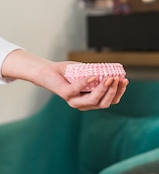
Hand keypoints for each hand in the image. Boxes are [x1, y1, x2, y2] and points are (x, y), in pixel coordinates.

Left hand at [1, 50, 128, 109]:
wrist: (48, 72)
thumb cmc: (67, 73)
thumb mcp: (86, 73)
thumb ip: (98, 74)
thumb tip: (114, 68)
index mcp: (91, 101)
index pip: (110, 101)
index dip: (119, 92)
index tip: (125, 80)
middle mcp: (83, 105)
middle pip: (105, 103)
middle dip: (114, 91)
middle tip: (119, 78)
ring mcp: (74, 101)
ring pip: (94, 100)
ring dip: (104, 89)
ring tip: (110, 77)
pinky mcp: (65, 94)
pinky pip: (78, 90)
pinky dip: (86, 83)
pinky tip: (93, 76)